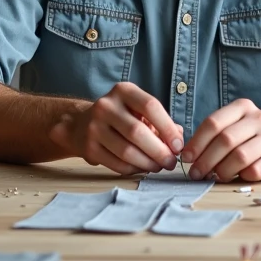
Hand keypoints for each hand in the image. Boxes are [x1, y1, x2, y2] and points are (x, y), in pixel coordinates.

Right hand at [49, 82, 183, 175]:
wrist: (81, 124)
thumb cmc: (120, 117)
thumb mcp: (138, 110)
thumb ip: (161, 121)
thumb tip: (179, 138)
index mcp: (123, 91)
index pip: (150, 106)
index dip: (167, 128)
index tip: (178, 145)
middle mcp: (106, 106)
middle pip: (137, 132)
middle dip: (159, 151)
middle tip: (171, 162)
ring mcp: (94, 127)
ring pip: (127, 151)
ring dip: (148, 163)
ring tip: (158, 166)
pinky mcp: (89, 148)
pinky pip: (117, 164)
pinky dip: (134, 169)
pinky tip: (142, 168)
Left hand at [182, 99, 260, 181]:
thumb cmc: (252, 137)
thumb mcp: (235, 126)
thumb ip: (214, 134)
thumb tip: (187, 154)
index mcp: (243, 107)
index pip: (214, 123)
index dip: (197, 142)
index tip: (186, 158)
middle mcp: (259, 119)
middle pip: (226, 140)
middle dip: (206, 160)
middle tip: (196, 173)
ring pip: (240, 156)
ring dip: (222, 170)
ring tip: (215, 177)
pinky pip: (256, 170)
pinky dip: (242, 176)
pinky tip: (238, 177)